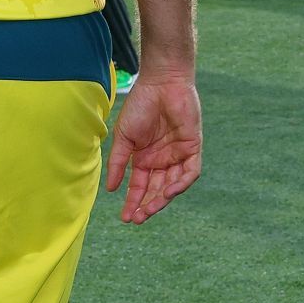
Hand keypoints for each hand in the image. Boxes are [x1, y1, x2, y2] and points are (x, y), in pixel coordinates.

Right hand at [105, 68, 201, 223]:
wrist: (161, 83)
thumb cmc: (140, 106)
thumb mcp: (124, 137)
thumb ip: (119, 163)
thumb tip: (111, 189)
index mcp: (145, 159)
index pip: (140, 187)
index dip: (133, 202)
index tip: (126, 218)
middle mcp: (162, 160)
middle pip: (157, 190)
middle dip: (148, 206)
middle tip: (138, 218)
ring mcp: (178, 155)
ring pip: (173, 185)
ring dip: (163, 199)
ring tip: (150, 209)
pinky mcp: (192, 147)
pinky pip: (190, 172)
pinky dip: (181, 183)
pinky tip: (169, 192)